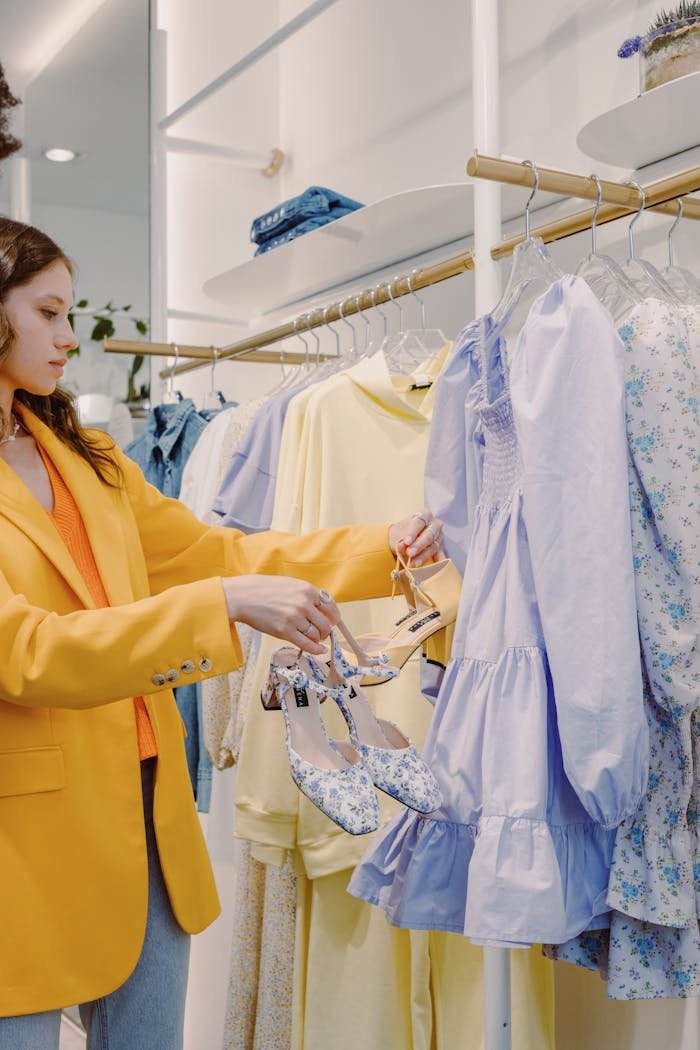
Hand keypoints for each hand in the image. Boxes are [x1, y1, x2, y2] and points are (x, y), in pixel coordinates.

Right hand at [221, 575, 339, 654]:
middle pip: (326, 624)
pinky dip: (316, 649)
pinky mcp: (284, 632)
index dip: (334, 617)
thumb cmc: (264, 589)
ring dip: (317, 639)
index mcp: (307, 590)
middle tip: (322, 634)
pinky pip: (306, 644)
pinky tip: (319, 650)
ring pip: (316, 635)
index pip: (330, 606)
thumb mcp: (290, 585)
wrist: (242, 596)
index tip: (333, 622)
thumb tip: (323, 610)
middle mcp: (303, 604)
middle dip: (326, 631)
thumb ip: (306, 595)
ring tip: (313, 639)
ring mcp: (294, 618)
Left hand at [388, 509, 443, 566]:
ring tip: (414, 564)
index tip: (406, 541)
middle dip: (419, 545)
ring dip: (424, 556)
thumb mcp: (398, 534)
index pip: (419, 522)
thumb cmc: (402, 533)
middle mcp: (434, 524)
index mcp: (424, 515)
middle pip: (429, 535)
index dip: (412, 532)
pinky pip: (441, 556)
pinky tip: (435, 569)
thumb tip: (402, 546)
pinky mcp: (441, 549)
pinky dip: (438, 563)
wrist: (404, 540)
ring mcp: (439, 537)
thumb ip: (401, 539)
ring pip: (434, 546)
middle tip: (409, 553)